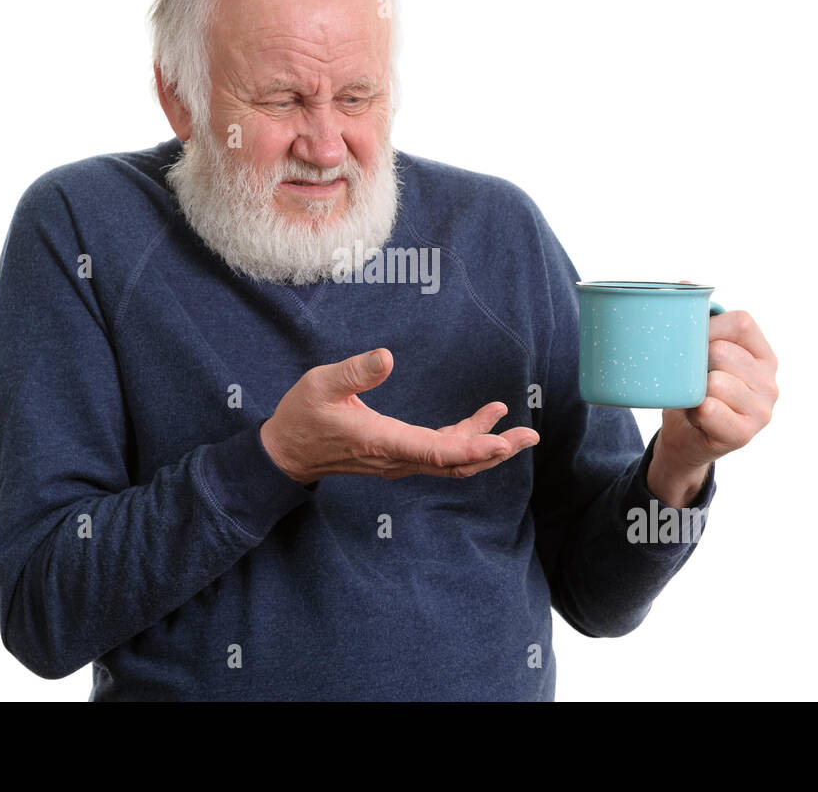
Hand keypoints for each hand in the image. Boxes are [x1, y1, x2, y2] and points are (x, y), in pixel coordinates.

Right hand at [260, 347, 539, 483]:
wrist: (287, 453)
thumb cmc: (302, 416)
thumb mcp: (320, 385)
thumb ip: (354, 372)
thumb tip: (387, 356)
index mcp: (382, 441)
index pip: (437, 451)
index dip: (472, 447)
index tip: (501, 443)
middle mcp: (397, 458)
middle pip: (456, 462)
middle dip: (494, 450)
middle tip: (530, 436)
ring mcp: (399, 460)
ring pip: (452, 461)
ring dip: (486, 448)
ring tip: (518, 431)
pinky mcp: (398, 456)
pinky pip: (440, 455)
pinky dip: (466, 442)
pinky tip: (483, 424)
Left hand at [651, 299, 777, 502]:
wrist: (686, 438)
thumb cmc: (692, 389)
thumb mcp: (697, 353)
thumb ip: (696, 319)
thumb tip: (683, 283)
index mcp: (763, 354)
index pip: (741, 322)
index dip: (709, 328)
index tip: (694, 343)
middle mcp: (770, 381)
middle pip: (723, 351)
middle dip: (696, 364)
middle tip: (693, 380)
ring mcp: (763, 409)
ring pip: (715, 381)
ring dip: (693, 391)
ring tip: (696, 400)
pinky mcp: (746, 433)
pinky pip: (710, 409)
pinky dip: (695, 412)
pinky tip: (699, 417)